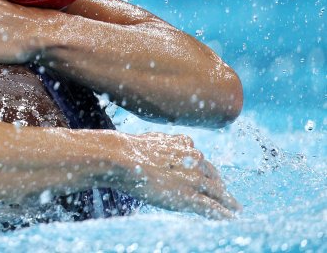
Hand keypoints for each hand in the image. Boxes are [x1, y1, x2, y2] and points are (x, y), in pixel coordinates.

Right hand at [116, 132, 240, 218]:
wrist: (123, 158)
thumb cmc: (130, 148)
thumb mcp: (152, 139)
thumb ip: (165, 142)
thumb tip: (165, 141)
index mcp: (185, 144)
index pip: (202, 160)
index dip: (208, 172)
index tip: (213, 178)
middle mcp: (195, 159)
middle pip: (213, 176)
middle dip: (219, 186)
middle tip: (225, 196)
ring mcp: (194, 178)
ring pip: (217, 192)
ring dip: (227, 202)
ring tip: (234, 209)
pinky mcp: (190, 196)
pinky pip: (212, 207)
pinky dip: (223, 213)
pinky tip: (230, 218)